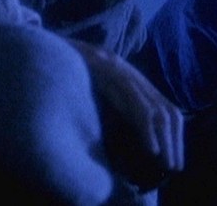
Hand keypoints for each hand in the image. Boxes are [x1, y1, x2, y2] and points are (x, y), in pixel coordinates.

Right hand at [68, 39, 184, 171]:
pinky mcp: (111, 72)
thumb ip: (108, 108)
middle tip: (174, 168)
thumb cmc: (64, 74)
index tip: (174, 160)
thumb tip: (121, 141)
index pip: (165, 108)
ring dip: (165, 141)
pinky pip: (137, 104)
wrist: (42, 49)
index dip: (174, 135)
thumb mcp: (92, 92)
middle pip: (168, 111)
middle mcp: (131, 74)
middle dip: (174, 142)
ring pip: (158, 111)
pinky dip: (147, 130)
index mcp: (130, 79)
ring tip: (165, 163)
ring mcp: (122, 72)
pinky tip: (151, 149)